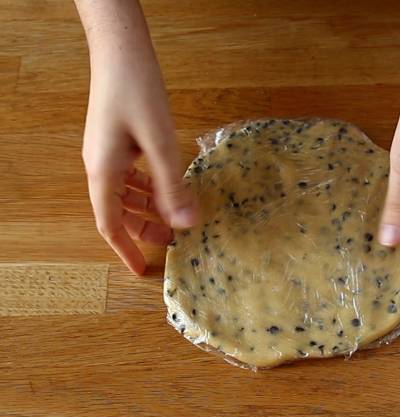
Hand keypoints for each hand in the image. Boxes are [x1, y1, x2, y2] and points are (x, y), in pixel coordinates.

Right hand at [82, 51, 196, 274]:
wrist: (121, 51)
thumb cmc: (137, 92)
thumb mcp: (160, 143)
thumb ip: (173, 185)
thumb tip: (187, 224)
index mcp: (103, 173)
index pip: (110, 225)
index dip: (126, 250)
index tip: (141, 271)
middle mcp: (101, 167)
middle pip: (120, 211)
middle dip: (144, 229)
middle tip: (173, 240)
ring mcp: (108, 154)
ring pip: (126, 194)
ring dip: (149, 208)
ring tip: (175, 217)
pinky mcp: (118, 141)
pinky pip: (131, 176)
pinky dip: (149, 188)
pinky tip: (169, 187)